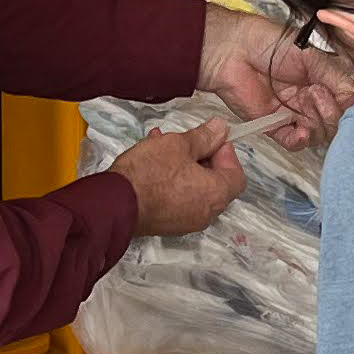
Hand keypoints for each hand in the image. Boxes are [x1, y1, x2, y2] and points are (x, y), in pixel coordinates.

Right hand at [112, 119, 244, 237]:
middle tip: (188, 142)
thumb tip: (221, 129)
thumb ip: (204, 137)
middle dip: (204, 158)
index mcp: (216, 194)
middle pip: (217, 184)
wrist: (116, 203)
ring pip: (196, 190)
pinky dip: (175, 183)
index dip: (227, 154)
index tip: (212, 140)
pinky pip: (180, 200)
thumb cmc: (149, 173)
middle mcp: (206, 213)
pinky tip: (155, 163)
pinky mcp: (168, 225)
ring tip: (165, 145)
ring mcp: (187, 222)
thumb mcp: (179, 144)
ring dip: (186, 168)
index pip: (237, 175)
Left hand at [198, 5, 353, 150]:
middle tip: (321, 93)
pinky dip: (301, 139)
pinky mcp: (275, 125)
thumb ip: (337, 78)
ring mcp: (294, 113)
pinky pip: (294, 142)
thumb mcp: (312, 57)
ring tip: (308, 98)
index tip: (353, 99)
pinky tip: (301, 130)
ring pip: (318, 133)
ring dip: (318, 120)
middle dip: (334, 111)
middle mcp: (311, 98)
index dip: (353, 104)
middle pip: (336, 121)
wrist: (234, 49)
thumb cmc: (268, 43)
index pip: (347, 101)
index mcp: (323, 80)